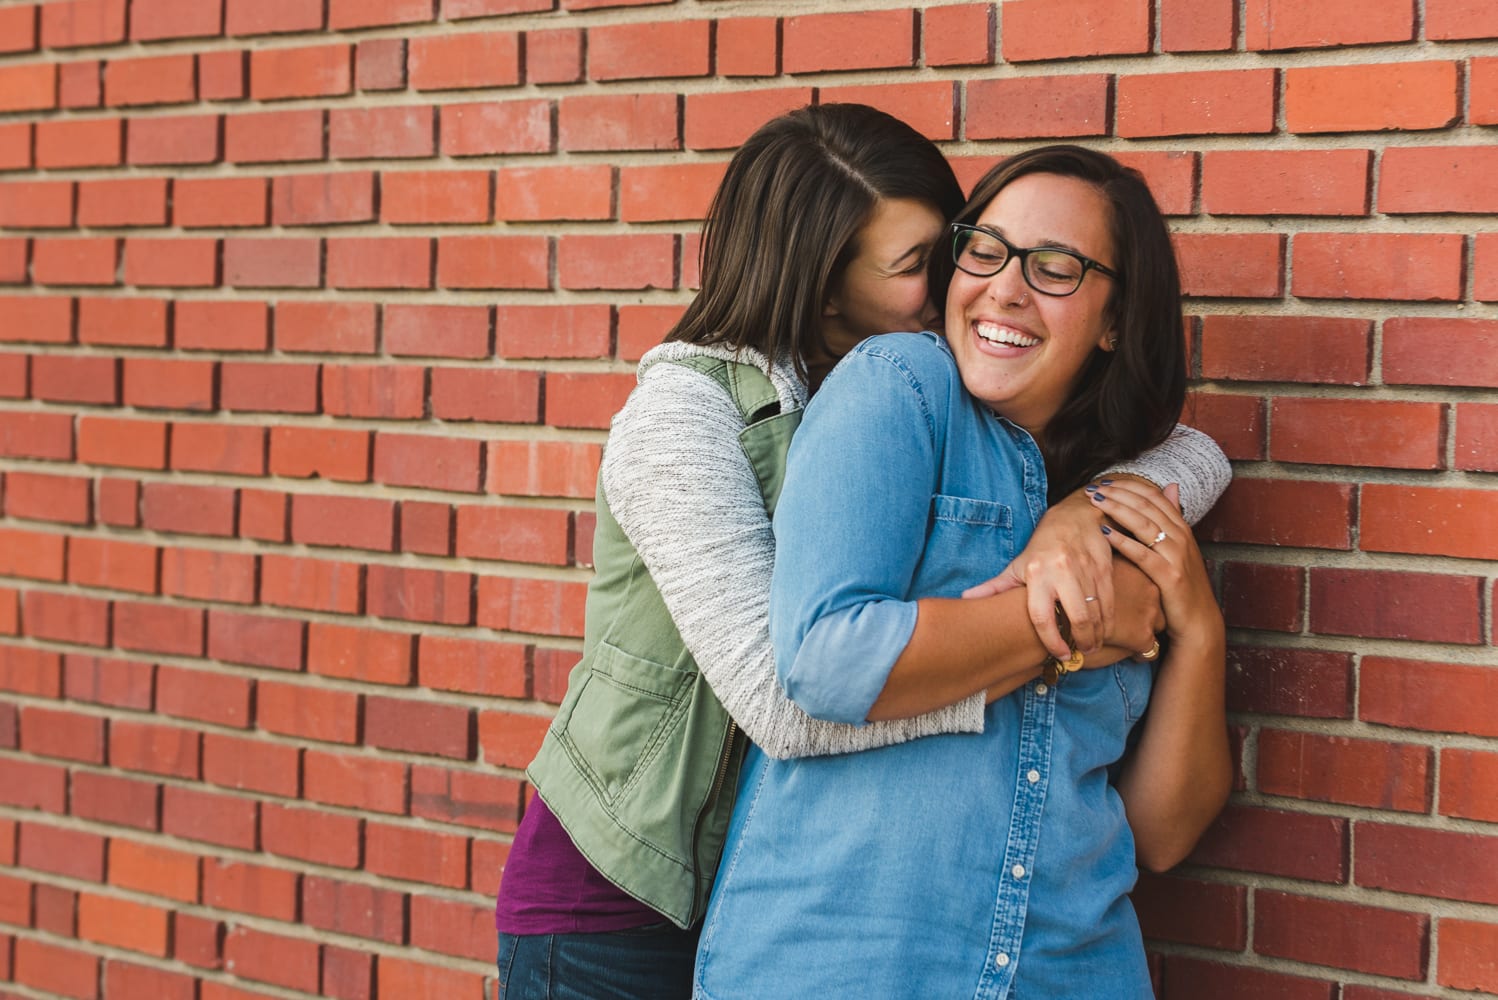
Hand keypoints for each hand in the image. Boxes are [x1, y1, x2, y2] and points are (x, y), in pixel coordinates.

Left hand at [962, 486, 1114, 657]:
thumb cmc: (1042, 548)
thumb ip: (995, 586)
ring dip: (1097, 634)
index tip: (1059, 655)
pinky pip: (1110, 601)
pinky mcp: (1105, 569)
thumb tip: (966, 598)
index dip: (1051, 641)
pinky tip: (1103, 630)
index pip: (1042, 616)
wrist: (1075, 517)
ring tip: (1091, 646)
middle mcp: (1063, 572)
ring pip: (1096, 612)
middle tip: (1081, 653)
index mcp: (1037, 574)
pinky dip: (1108, 620)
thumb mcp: (1017, 565)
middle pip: (1077, 617)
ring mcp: (1086, 570)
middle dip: (1081, 641)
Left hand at [1092, 482, 1223, 656]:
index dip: (1128, 485)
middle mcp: (1181, 537)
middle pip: (1147, 505)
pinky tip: (1105, 532)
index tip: (1104, 482)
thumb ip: (1172, 518)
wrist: (1198, 618)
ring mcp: (1176, 555)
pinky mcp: (1169, 576)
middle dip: (1118, 493)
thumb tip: (1171, 486)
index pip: (1154, 496)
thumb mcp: (1179, 547)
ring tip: (1096, 502)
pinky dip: (1123, 541)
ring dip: (1118, 509)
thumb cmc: (1181, 583)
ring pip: (1145, 524)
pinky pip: (1143, 554)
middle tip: (1092, 489)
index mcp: (1181, 527)